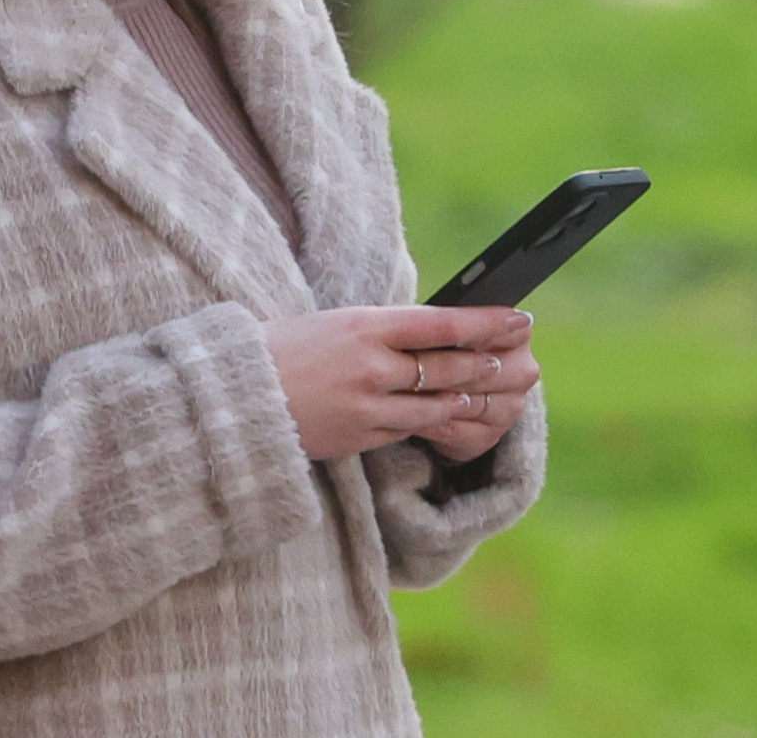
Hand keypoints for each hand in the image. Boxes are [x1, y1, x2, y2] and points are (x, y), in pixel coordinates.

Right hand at [261, 306, 535, 459]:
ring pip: (435, 405)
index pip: (441, 322)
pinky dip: (428, 422)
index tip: (518, 318)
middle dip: (485, 363)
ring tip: (482, 391)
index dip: (485, 322)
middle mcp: (372, 365)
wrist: (238, 394)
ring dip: (463, 397)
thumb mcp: (334, 324)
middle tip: (511, 359)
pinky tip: (443, 415)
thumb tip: (431, 333)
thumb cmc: (284, 350)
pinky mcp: (360, 438)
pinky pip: (407, 430)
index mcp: (364, 325)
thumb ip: (381, 330)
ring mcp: (368, 406)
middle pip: (447, 366)